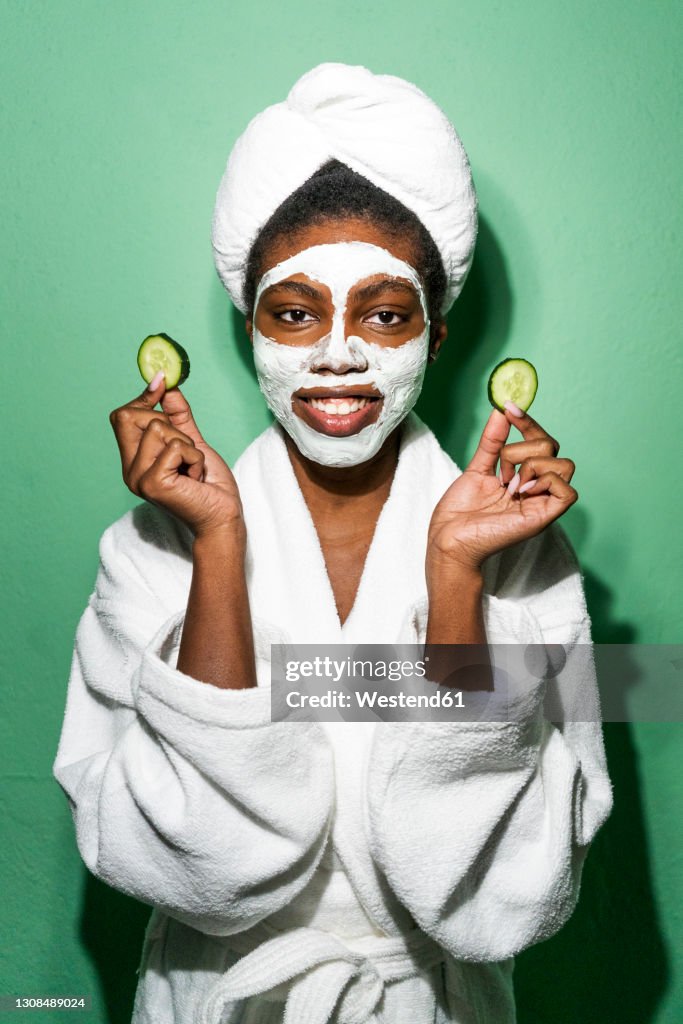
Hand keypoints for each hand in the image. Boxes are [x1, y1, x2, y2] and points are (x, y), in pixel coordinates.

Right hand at [109, 373, 244, 540]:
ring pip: (159, 429)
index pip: (121, 417)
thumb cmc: (209, 486)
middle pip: (133, 416)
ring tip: (192, 469)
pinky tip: (196, 478)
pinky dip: (195, 458)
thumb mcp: (191, 442)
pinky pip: (176, 447)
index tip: (161, 383)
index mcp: (134, 461)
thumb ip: (177, 415)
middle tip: (186, 451)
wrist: (223, 516)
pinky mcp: (153, 483)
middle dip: (169, 424)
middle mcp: (130, 470)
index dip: (143, 398)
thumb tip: (166, 384)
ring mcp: (138, 478)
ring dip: (188, 445)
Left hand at [427, 402, 576, 572]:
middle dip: (522, 448)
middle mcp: (537, 489)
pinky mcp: (543, 518)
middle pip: (552, 446)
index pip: (541, 441)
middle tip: (501, 471)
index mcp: (525, 478)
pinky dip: (545, 483)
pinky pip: (568, 492)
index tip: (509, 407)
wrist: (447, 539)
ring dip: (532, 466)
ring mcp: (542, 504)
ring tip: (509, 486)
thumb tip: (502, 409)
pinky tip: (520, 493)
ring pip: (564, 465)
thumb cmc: (460, 513)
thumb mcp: (477, 468)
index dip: (527, 422)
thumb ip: (492, 441)